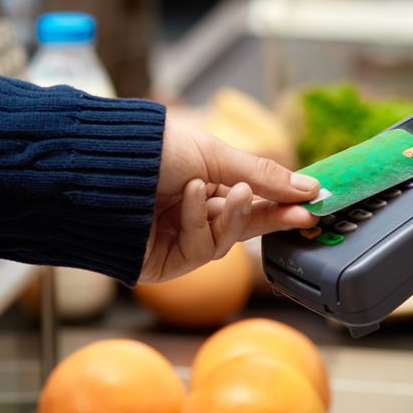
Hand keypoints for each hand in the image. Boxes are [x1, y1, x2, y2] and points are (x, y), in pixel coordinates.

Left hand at [142, 120, 319, 281]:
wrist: (99, 165)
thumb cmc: (151, 149)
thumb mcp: (215, 154)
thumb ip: (263, 177)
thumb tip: (310, 188)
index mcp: (203, 182)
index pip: (252, 200)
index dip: (283, 205)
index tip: (313, 206)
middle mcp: (191, 212)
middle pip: (244, 225)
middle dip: (270, 217)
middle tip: (300, 215)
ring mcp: (178, 239)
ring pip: (226, 241)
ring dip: (232, 216)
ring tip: (227, 192)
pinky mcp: (165, 263)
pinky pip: (200, 251)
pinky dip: (199, 222)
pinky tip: (189, 198)